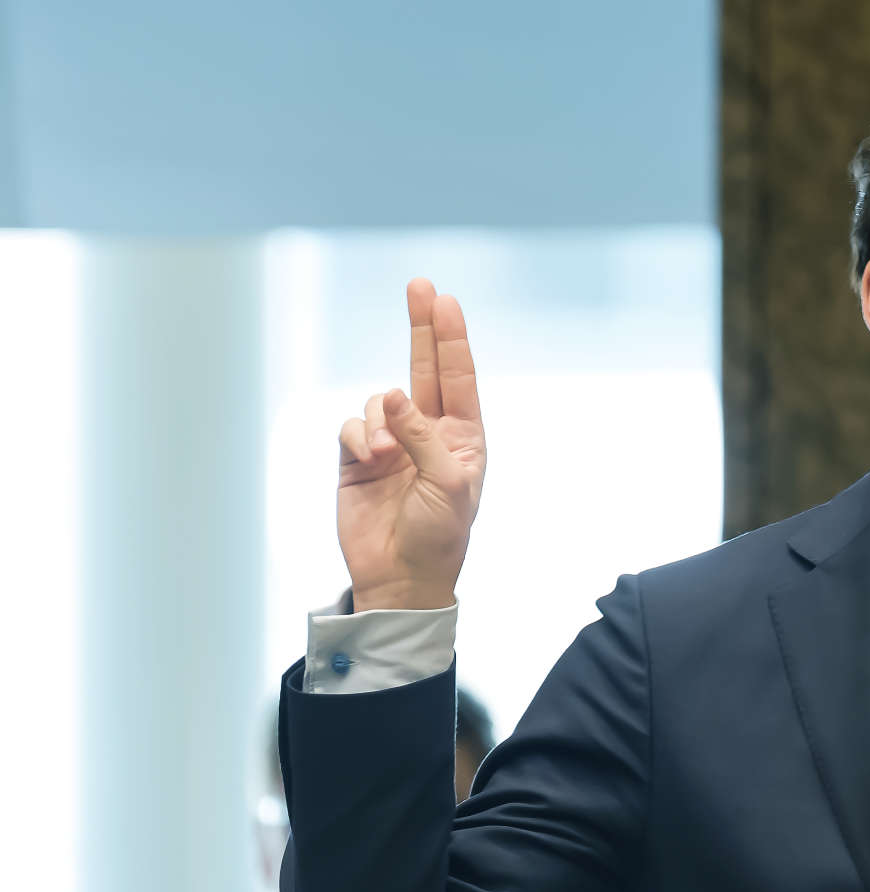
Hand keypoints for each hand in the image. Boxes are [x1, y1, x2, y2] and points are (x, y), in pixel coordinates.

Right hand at [336, 278, 486, 610]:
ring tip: (388, 455)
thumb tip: (393, 393)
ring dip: (382, 418)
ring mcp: (392, 442)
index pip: (458, 377)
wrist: (400, 577)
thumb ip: (422, 435)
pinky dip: (360, 435)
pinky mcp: (357, 457)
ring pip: (379, 399)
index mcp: (464, 437)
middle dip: (421, 327)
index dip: (450, 337)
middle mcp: (429, 433)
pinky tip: (370, 459)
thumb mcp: (448, 484)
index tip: (444, 300)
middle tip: (420, 284)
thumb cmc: (439, 535)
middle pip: (423, 366)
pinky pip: (353, 424)